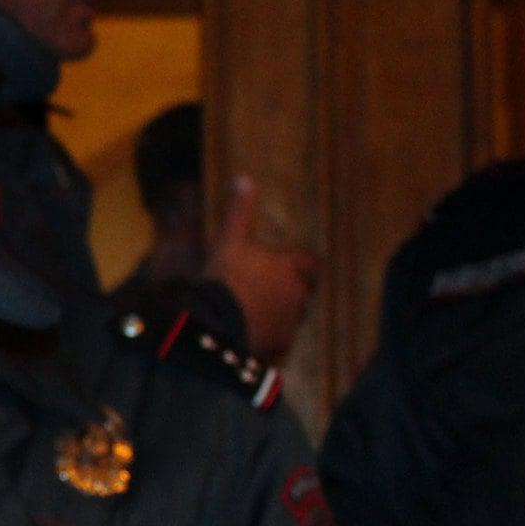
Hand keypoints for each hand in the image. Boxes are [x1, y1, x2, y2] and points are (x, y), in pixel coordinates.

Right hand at [205, 175, 316, 361]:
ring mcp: (290, 323)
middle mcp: (298, 296)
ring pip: (292, 314)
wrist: (215, 327)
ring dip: (279, 311)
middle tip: (262, 286)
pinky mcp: (279, 347)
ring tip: (254, 311)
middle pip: (302, 289)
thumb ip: (238, 212)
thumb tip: (243, 179)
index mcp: (291, 268)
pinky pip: (280, 338)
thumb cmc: (225, 280)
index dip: (297, 260)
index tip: (283, 261)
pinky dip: (269, 335)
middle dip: (287, 287)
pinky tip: (250, 333)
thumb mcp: (227, 242)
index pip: (309, 261)